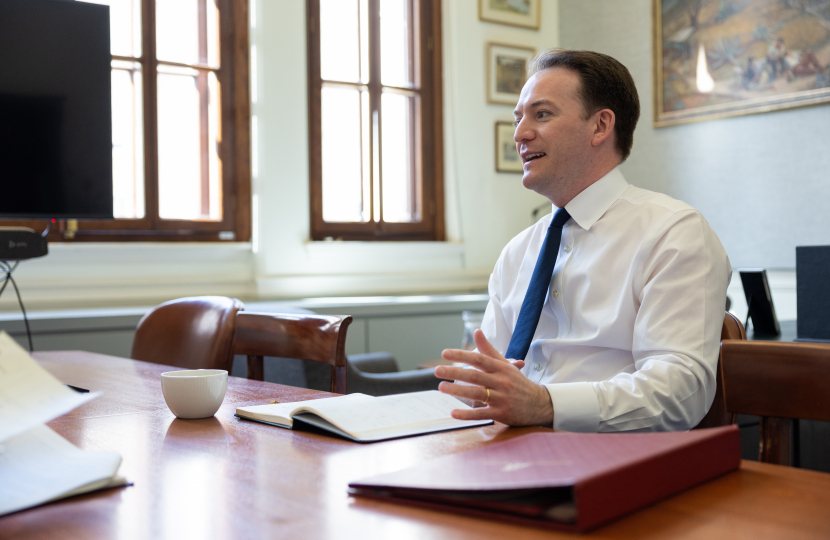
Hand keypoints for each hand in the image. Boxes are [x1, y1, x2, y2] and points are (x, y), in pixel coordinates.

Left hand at [434, 330, 553, 426]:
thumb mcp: (505, 365)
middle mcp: (502, 382)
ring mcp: (502, 398)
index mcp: (501, 368)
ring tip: (441, 387)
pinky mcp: (502, 413)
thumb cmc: (517, 382)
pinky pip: (482, 414)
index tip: (444, 353)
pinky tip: (453, 412)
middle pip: (475, 376)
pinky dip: (467, 414)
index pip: (479, 359)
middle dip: (455, 372)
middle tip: (437, 371)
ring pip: (477, 394)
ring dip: (458, 391)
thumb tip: (476, 331)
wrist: (539, 404)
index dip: (462, 355)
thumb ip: (488, 350)